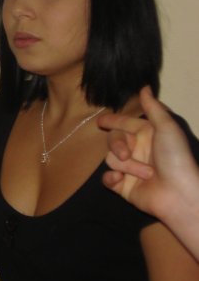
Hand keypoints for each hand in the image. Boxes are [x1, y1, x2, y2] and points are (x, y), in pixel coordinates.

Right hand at [98, 86, 198, 218]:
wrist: (180, 194)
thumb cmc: (176, 158)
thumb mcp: (167, 128)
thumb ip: (153, 108)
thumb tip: (145, 86)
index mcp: (147, 136)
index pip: (124, 124)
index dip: (112, 121)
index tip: (100, 121)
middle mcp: (137, 150)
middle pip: (113, 140)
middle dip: (117, 145)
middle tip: (126, 154)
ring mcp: (129, 169)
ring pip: (111, 159)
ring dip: (128, 167)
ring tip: (146, 175)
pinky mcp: (123, 186)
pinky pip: (107, 178)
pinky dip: (112, 179)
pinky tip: (120, 180)